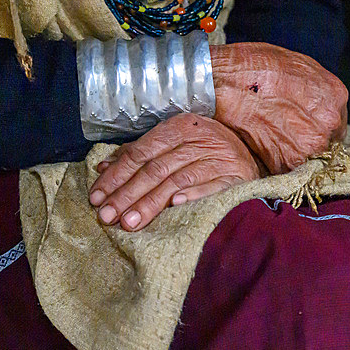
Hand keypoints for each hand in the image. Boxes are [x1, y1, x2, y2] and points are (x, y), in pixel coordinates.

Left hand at [88, 112, 259, 230]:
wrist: (253, 154)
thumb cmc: (206, 150)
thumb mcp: (174, 144)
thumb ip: (140, 154)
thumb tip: (103, 167)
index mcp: (179, 127)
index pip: (140, 153)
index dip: (117, 175)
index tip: (97, 196)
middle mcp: (199, 139)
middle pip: (155, 169)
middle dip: (127, 194)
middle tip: (107, 216)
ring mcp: (219, 158)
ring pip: (177, 180)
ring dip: (152, 202)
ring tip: (130, 222)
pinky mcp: (237, 177)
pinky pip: (212, 187)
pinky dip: (193, 195)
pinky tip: (175, 206)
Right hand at [210, 42, 347, 173]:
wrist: (217, 84)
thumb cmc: (250, 68)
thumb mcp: (294, 65)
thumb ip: (314, 89)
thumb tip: (317, 105)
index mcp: (333, 96)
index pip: (336, 122)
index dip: (317, 125)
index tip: (302, 125)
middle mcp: (328, 123)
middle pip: (327, 143)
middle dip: (307, 140)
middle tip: (283, 132)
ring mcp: (309, 146)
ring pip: (308, 158)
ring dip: (293, 154)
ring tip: (270, 138)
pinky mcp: (286, 164)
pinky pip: (288, 168)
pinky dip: (276, 161)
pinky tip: (262, 145)